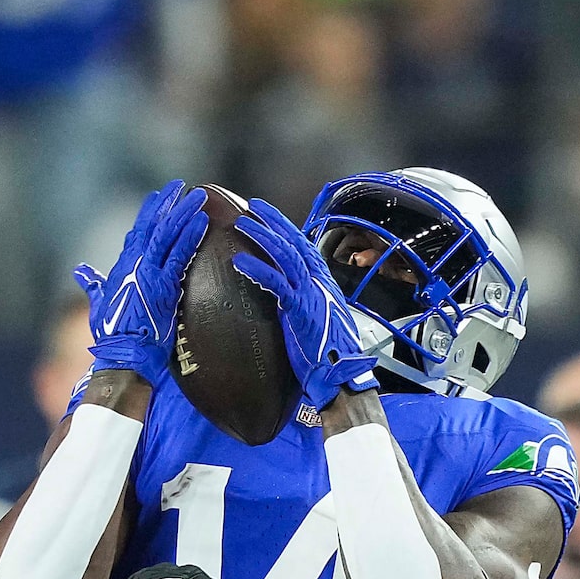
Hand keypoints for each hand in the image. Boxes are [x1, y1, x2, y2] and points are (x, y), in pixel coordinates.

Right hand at [74, 183, 210, 385]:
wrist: (124, 354)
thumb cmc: (112, 335)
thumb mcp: (100, 304)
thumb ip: (93, 285)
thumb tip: (80, 271)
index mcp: (122, 267)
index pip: (137, 233)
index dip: (148, 214)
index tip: (159, 197)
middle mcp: (135, 265)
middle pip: (153, 226)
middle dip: (168, 204)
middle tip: (182, 186)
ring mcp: (150, 273)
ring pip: (168, 235)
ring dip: (184, 213)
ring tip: (198, 196)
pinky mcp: (164, 285)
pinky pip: (180, 254)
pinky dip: (190, 236)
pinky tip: (201, 221)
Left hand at [229, 200, 379, 409]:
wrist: (340, 372)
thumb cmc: (328, 350)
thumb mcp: (316, 315)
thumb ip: (303, 298)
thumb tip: (287, 292)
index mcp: (321, 279)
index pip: (301, 243)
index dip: (283, 225)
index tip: (266, 212)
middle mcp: (318, 280)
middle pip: (293, 241)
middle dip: (272, 220)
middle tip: (251, 207)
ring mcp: (309, 292)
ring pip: (285, 254)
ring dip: (262, 236)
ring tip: (241, 224)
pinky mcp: (299, 309)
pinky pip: (276, 282)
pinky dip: (257, 269)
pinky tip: (239, 261)